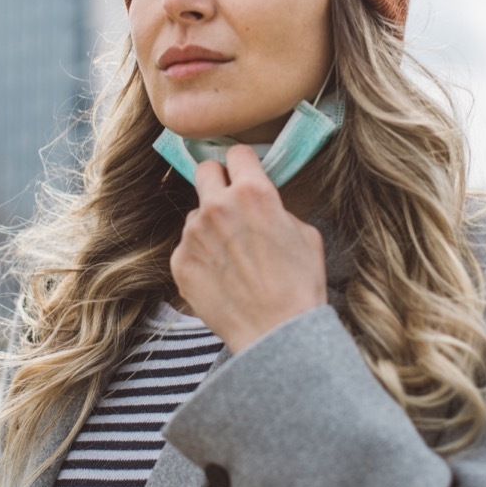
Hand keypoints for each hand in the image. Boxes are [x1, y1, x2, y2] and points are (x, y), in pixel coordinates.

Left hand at [171, 144, 327, 352]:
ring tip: (232, 258)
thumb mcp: (305, 234)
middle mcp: (217, 206)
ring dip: (209, 226)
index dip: (244, 164)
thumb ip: (277, 209)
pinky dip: (201, 257)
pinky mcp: (180, 262)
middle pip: (204, 171)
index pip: (236, 153)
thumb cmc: (299, 286)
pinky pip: (187, 247)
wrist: (276, 333)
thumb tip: (263, 206)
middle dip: (217, 181)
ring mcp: (193, 234)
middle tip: (230, 202)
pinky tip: (221, 278)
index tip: (245, 173)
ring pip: (196, 214)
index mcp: (253, 193)